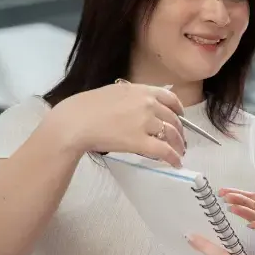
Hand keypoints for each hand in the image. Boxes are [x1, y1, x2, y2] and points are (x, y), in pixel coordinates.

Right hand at [48, 82, 186, 166]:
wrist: (75, 121)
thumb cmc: (87, 107)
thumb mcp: (114, 92)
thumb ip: (132, 97)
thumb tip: (142, 104)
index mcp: (141, 90)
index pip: (170, 97)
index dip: (178, 109)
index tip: (180, 116)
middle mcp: (147, 104)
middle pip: (173, 118)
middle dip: (179, 131)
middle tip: (179, 140)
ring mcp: (146, 122)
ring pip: (172, 134)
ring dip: (178, 145)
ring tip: (179, 153)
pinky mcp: (141, 141)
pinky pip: (164, 151)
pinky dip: (173, 158)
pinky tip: (176, 163)